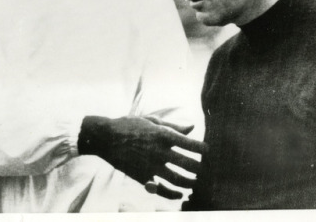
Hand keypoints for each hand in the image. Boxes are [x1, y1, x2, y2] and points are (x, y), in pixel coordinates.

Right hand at [78, 115, 206, 198]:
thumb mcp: (151, 121)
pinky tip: (180, 194)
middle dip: (201, 168)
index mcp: (162, 134)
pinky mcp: (143, 177)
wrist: (106, 138)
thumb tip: (191, 127)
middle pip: (187, 164)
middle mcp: (159, 151)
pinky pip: (161, 190)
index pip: (190, 144)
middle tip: (208, 170)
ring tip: (197, 183)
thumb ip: (173, 126)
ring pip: (177, 180)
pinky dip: (173, 194)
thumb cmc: (129, 125)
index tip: (210, 151)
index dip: (203, 149)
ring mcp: (151, 166)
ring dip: (191, 183)